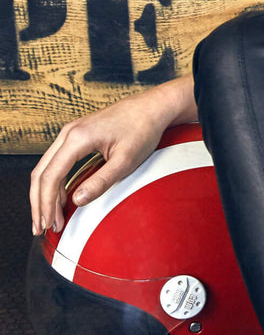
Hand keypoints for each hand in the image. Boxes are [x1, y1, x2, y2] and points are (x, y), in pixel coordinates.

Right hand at [29, 84, 184, 236]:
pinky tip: (59, 198)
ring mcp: (71, 132)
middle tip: (41, 228)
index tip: (49, 224)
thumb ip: (101, 181)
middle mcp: (69, 133)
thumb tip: (76, 200)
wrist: (153, 106)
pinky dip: (54, 181)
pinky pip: (56, 161)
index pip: (50, 176)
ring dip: (44, 193)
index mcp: (77, 138)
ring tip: (48, 218)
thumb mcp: (125, 160)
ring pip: (46, 167)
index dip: (46, 204)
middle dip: (39, 203)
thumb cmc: (143, 130)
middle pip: (41, 173)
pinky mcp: (78, 134)